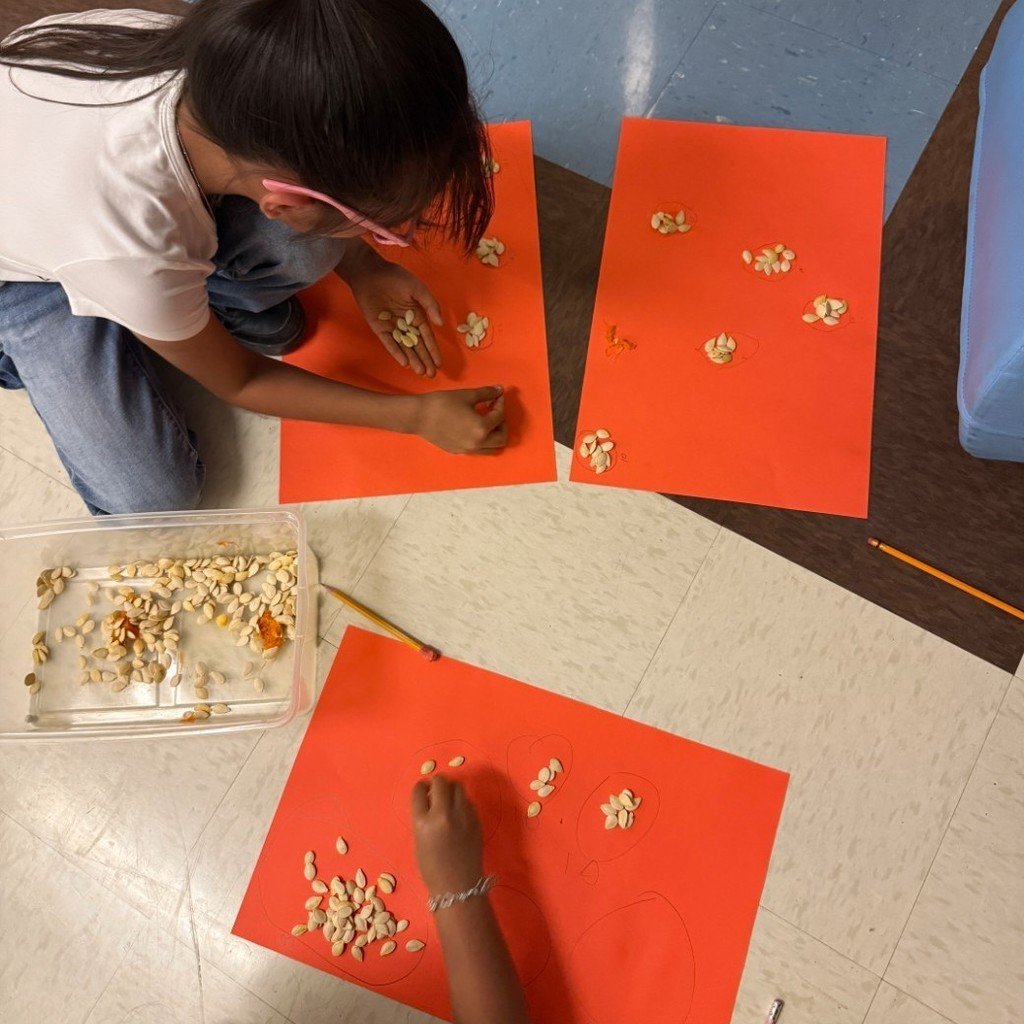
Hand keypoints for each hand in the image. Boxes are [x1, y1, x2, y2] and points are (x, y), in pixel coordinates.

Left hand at [347, 259, 443, 377]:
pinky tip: (405, 362)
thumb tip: (440, 324)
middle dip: (425, 360)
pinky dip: (396, 352)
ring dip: (413, 359)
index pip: (427, 337)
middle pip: (417, 346)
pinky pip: (389, 343)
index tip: (439, 364)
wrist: (370, 272)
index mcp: (417, 315)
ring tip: (421, 372)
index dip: (433, 351)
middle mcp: (406, 324)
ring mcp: (392, 327)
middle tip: (431, 375)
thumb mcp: (417, 288)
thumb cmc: (395, 277)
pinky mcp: (379, 328)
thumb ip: (430, 305)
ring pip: (405, 347)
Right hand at [411, 776, 483, 893]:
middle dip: (436, 784)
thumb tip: (430, 797)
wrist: (458, 886)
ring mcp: (462, 816)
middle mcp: (443, 814)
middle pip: (440, 781)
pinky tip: (459, 814)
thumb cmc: (432, 867)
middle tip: (436, 793)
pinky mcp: (476, 819)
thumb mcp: (419, 840)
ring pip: (457, 786)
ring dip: (451, 790)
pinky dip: (461, 802)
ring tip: (449, 802)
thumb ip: (423, 816)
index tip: (423, 792)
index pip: (419, 790)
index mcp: (423, 822)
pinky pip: (467, 800)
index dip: (421, 788)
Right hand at [415, 386, 507, 453]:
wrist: (419, 416)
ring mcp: (467, 450)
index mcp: (481, 429)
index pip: (500, 417)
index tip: (497, 395)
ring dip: (493, 435)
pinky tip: (473, 427)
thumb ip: (487, 393)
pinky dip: (482, 440)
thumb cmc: (442, 403)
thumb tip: (499, 390)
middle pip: (501, 439)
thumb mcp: (467, 395)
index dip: (500, 404)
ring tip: (486, 421)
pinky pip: (478, 449)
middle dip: (502, 424)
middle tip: (495, 412)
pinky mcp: (458, 451)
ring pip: (491, 448)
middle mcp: (477, 443)